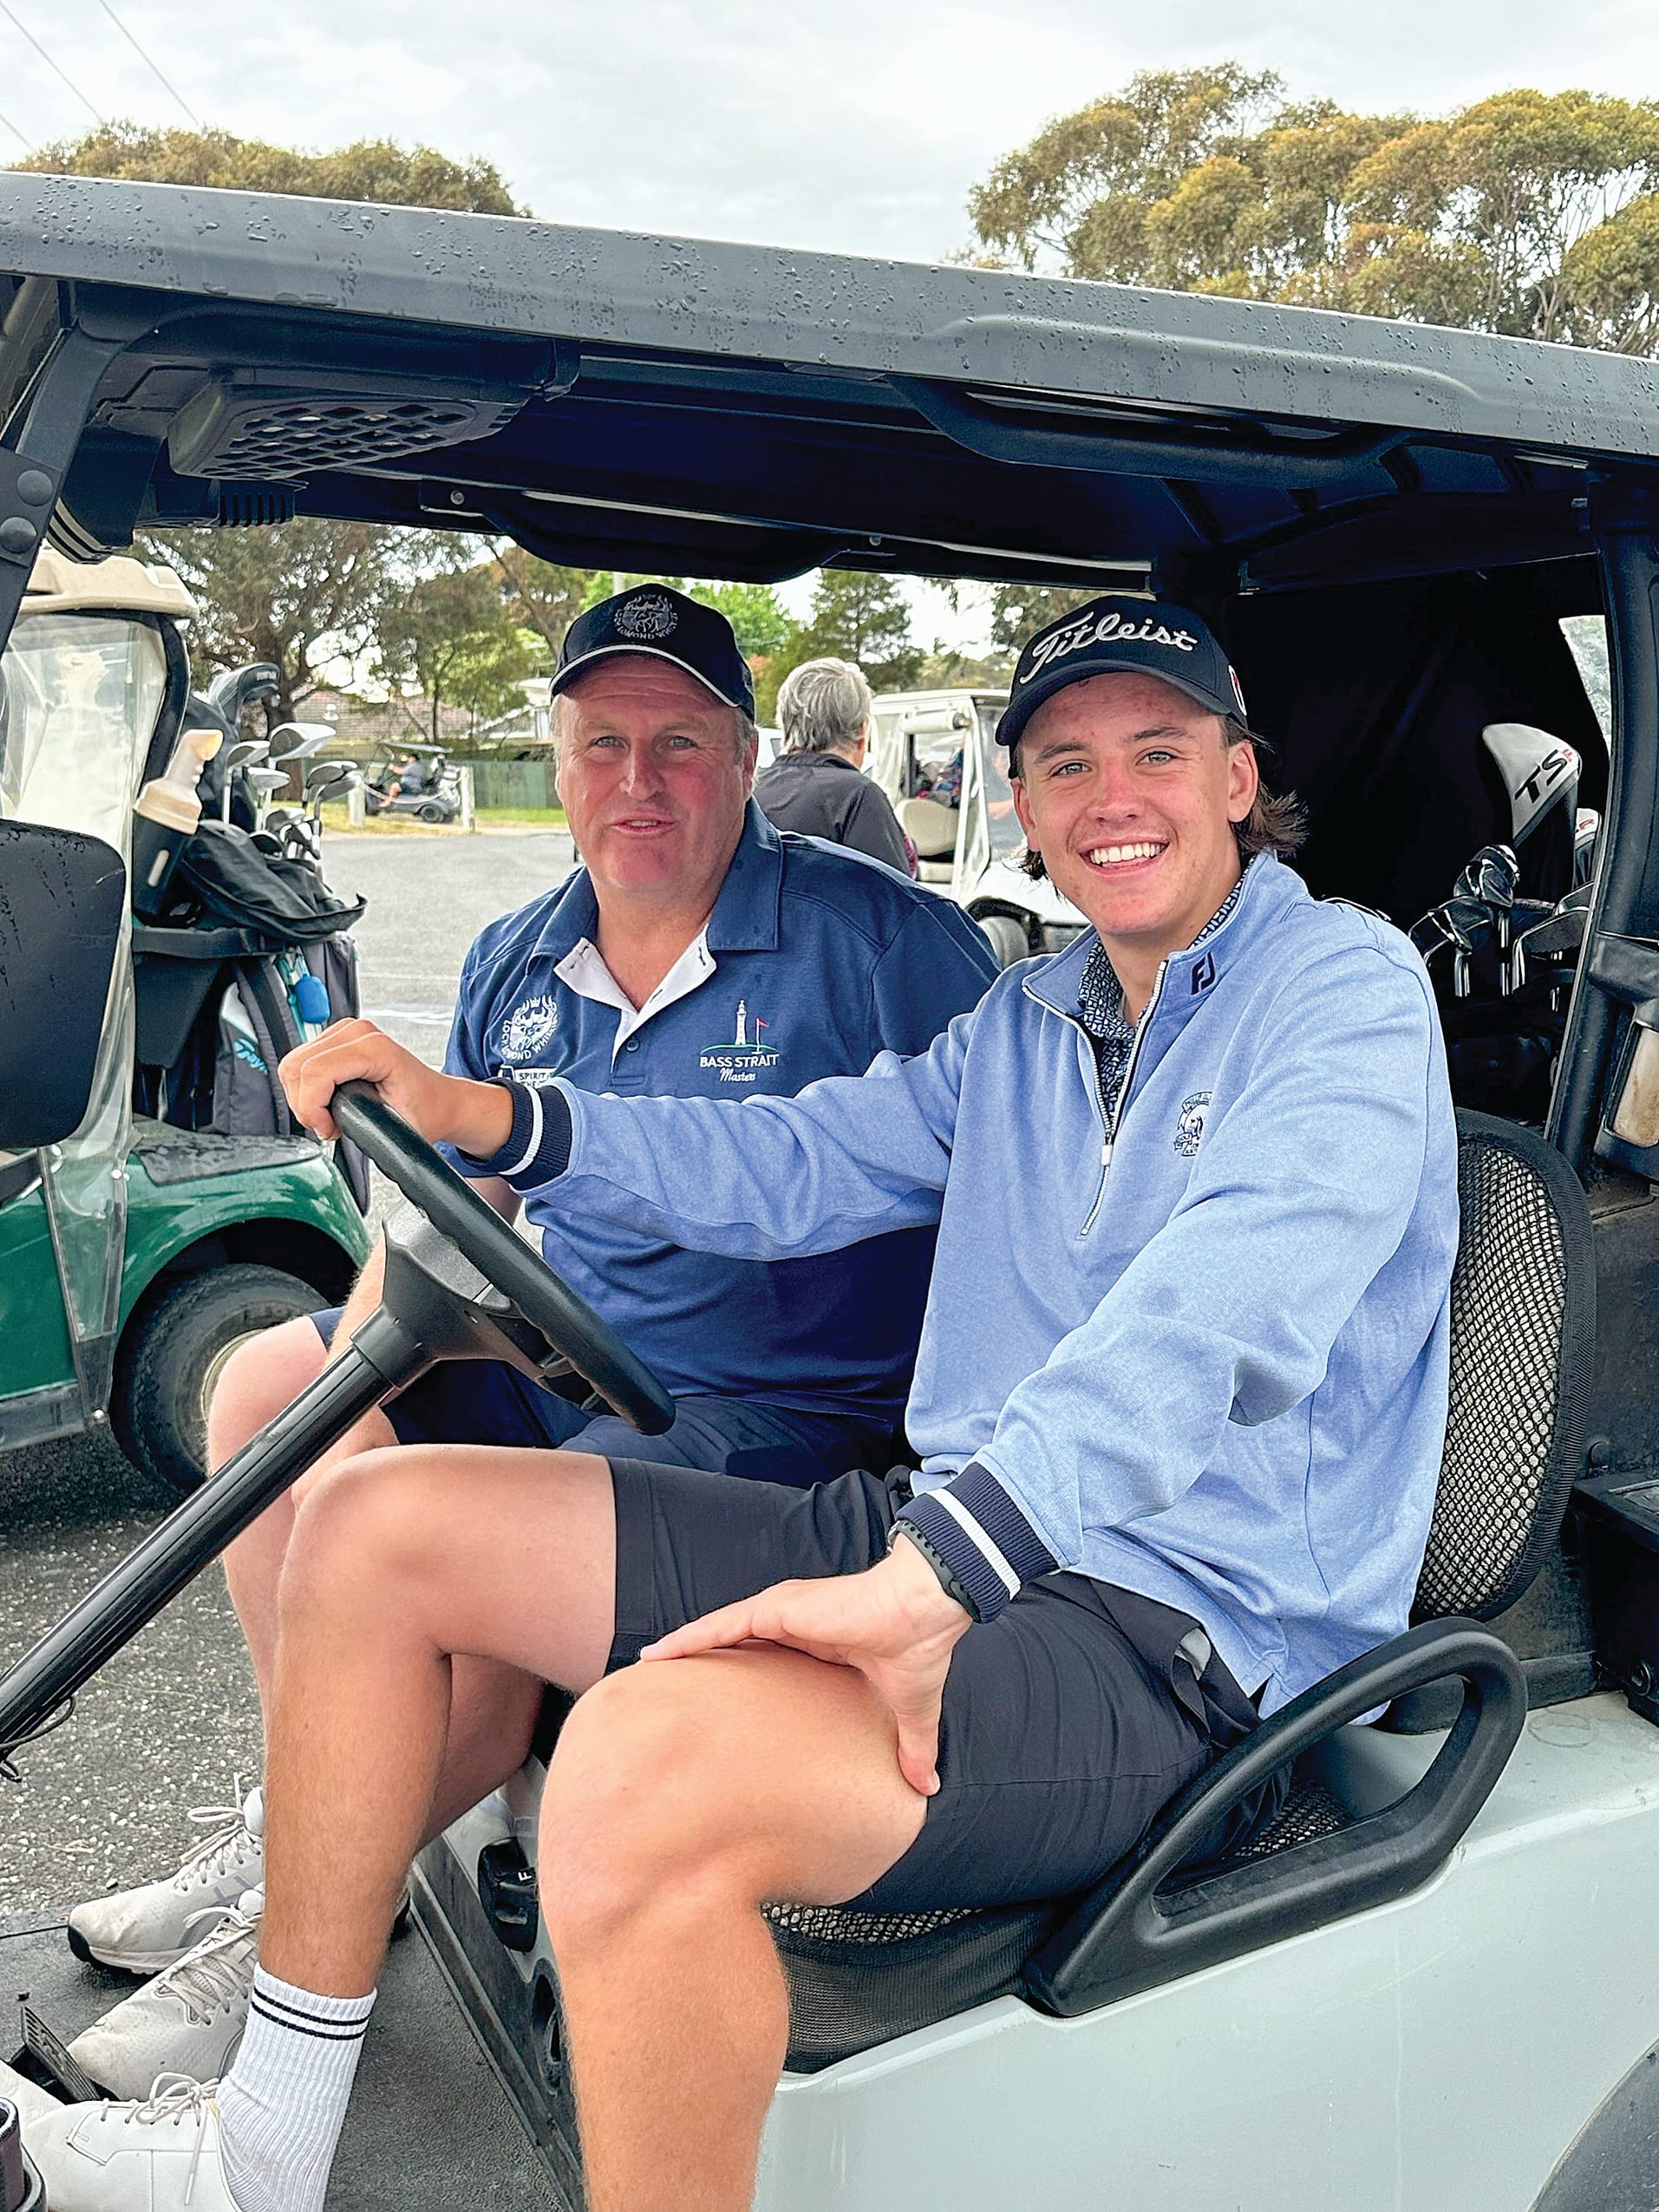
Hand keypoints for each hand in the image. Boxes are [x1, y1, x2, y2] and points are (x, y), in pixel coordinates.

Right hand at [278, 1018, 513, 1153]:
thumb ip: (366, 1130)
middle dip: (305, 1106)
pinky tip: (327, 1104)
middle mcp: (357, 1032)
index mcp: (375, 1048)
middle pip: (296, 1068)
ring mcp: (344, 1032)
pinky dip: (306, 1091)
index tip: (328, 1130)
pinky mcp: (334, 1039)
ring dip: (304, 1099)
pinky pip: (299, 1064)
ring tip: (330, 1117)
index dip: (311, 1108)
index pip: (314, 1073)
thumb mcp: (399, 1129)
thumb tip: (333, 1130)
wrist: (438, 1100)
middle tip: (328, 1127)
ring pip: (293, 1066)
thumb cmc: (424, 1112)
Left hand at [640, 1534, 971, 1795]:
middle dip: (701, 1662)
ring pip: (719, 1632)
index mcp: (817, 1641)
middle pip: (732, 1643)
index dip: (738, 1677)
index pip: (765, 1658)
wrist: (924, 1610)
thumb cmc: (918, 1648)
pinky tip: (661, 1653)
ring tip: (649, 1666)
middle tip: (667, 1688)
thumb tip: (926, 1787)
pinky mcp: (776, 1610)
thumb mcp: (906, 1708)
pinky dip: (690, 1638)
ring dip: (684, 1649)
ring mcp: (781, 1612)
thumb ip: (910, 1746)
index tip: (715, 1701)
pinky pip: (722, 1625)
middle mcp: (792, 1622)